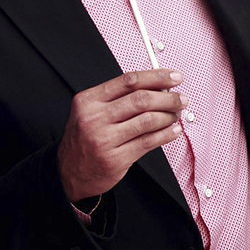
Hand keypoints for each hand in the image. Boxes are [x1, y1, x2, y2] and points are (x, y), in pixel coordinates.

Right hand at [57, 69, 186, 201]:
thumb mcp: (91, 112)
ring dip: (169, 115)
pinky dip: (166, 134)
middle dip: (168, 97)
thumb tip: (159, 87)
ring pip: (148, 120)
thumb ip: (119, 98)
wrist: (68, 173)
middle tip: (181, 98)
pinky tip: (173, 130)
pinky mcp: (115, 159)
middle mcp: (94, 118)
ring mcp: (104, 139)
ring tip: (177, 114)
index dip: (156, 76)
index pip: (128, 81)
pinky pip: (148, 142)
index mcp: (88, 100)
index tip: (174, 77)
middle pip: (141, 99)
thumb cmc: (85, 139)